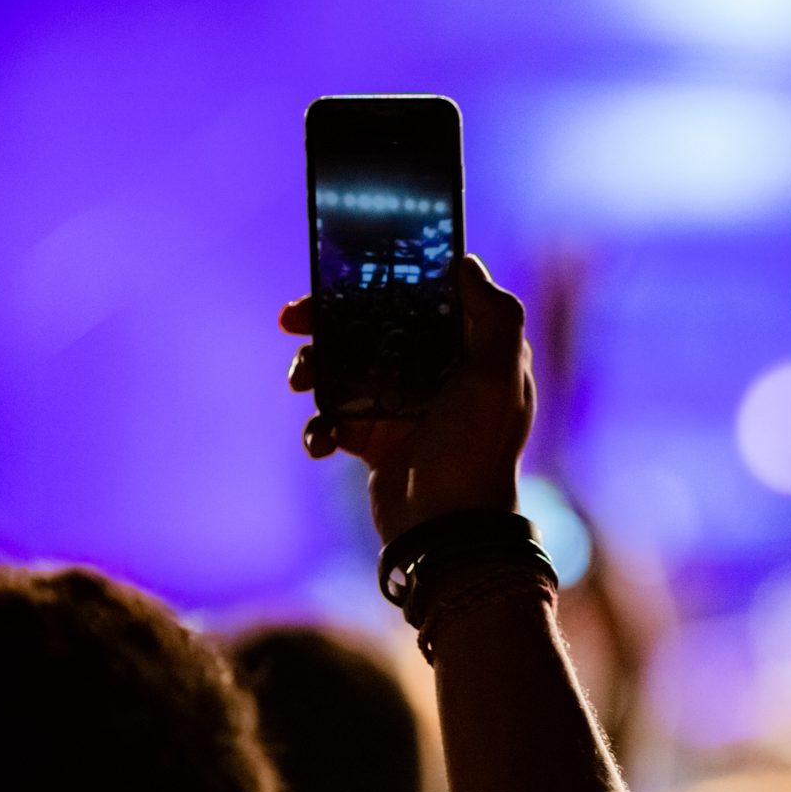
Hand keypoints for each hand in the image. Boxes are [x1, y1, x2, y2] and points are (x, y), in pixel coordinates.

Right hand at [283, 255, 534, 545]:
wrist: (446, 529)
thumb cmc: (477, 451)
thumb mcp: (498, 379)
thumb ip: (495, 318)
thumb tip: (464, 262)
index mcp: (468, 352)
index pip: (422, 298)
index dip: (381, 279)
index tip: (341, 270)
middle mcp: (436, 374)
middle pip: (370, 327)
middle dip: (327, 320)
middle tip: (292, 319)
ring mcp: (401, 406)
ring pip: (342, 369)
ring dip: (312, 369)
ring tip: (302, 382)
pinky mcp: (375, 440)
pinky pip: (333, 421)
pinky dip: (319, 428)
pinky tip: (322, 442)